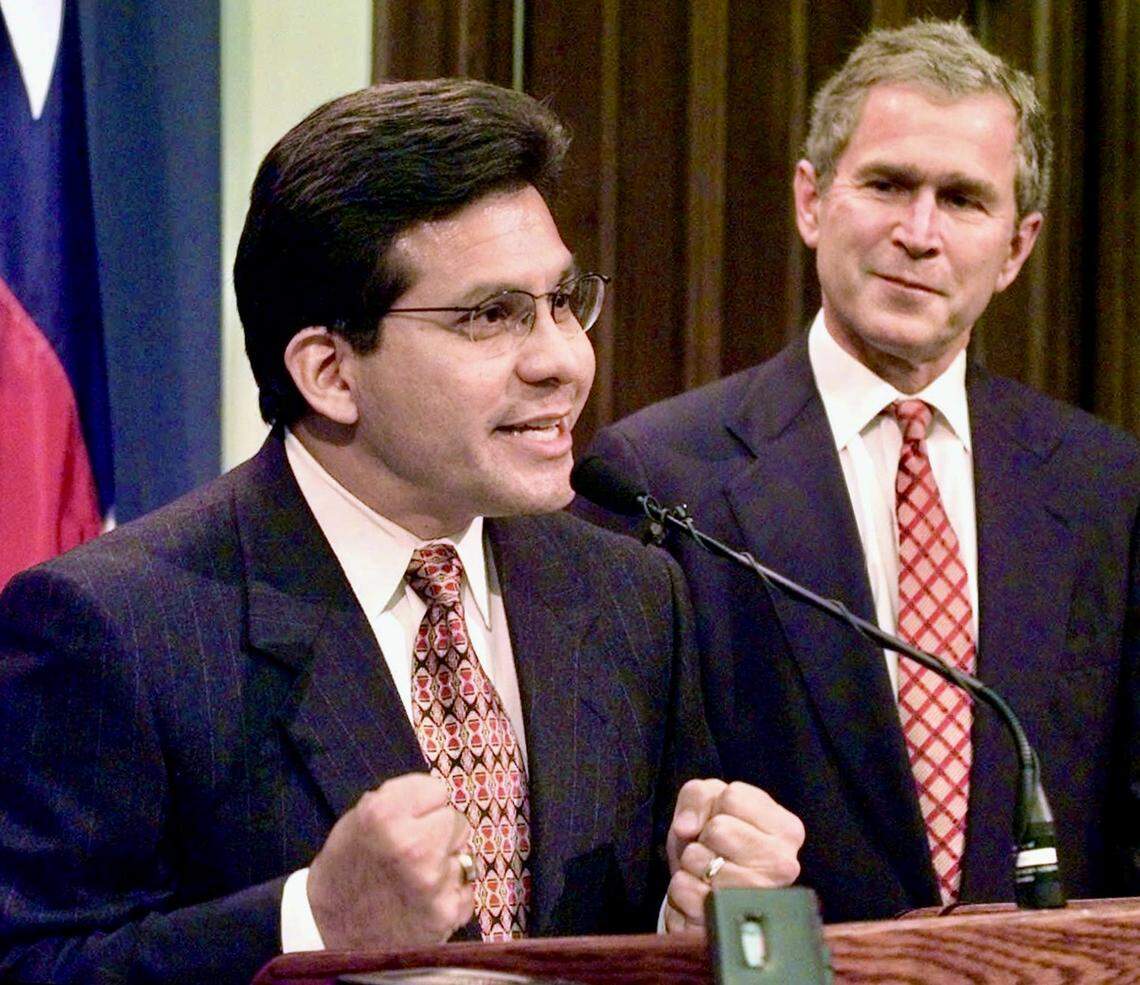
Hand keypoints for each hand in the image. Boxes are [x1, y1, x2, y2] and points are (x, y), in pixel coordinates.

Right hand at [307, 772, 474, 948]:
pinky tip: (424, 901)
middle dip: (438, 832)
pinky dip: (451, 893)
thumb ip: (399, 801)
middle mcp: (412, 844)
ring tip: (415, 878)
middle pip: (455, 820)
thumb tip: (438, 796)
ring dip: (447, 862)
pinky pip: (467, 886)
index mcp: (385, 814)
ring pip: (464, 853)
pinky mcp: (446, 912)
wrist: (327, 931)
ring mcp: (433, 880)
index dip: (423, 805)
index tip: (409, 820)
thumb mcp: (360, 819)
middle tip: (412, 852)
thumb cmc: (347, 867)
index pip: (437, 790)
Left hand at [664, 779, 803, 933]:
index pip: (733, 798)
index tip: (724, 823)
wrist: (705, 892)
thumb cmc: (714, 841)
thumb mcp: (709, 803)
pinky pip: (685, 888)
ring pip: (700, 858)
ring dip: (692, 863)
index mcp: (788, 829)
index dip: (716, 807)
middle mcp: (784, 865)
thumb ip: (697, 795)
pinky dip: (682, 887)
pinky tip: (700, 892)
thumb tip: (686, 827)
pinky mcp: (729, 920)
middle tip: (715, 851)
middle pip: (718, 829)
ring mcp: (758, 897)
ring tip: (709, 872)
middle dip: (704, 836)